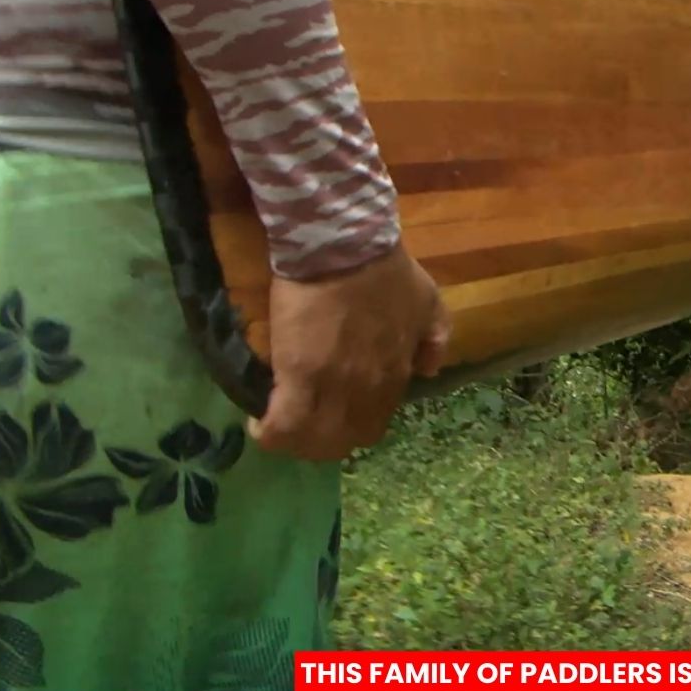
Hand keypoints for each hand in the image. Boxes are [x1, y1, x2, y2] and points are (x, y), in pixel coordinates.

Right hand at [253, 243, 450, 461]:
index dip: (350, 426)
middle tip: (301, 424)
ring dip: (294, 441)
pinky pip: (284, 425)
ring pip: (314, 440)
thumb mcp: (429, 304)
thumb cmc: (385, 271)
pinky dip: (270, 432)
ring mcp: (334, 385)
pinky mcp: (299, 375)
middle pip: (344, 441)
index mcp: (395, 376)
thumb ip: (433, 339)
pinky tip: (257, 422)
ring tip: (276, 426)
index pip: (374, 425)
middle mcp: (368, 389)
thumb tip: (427, 370)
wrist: (347, 248)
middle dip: (321, 442)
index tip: (331, 414)